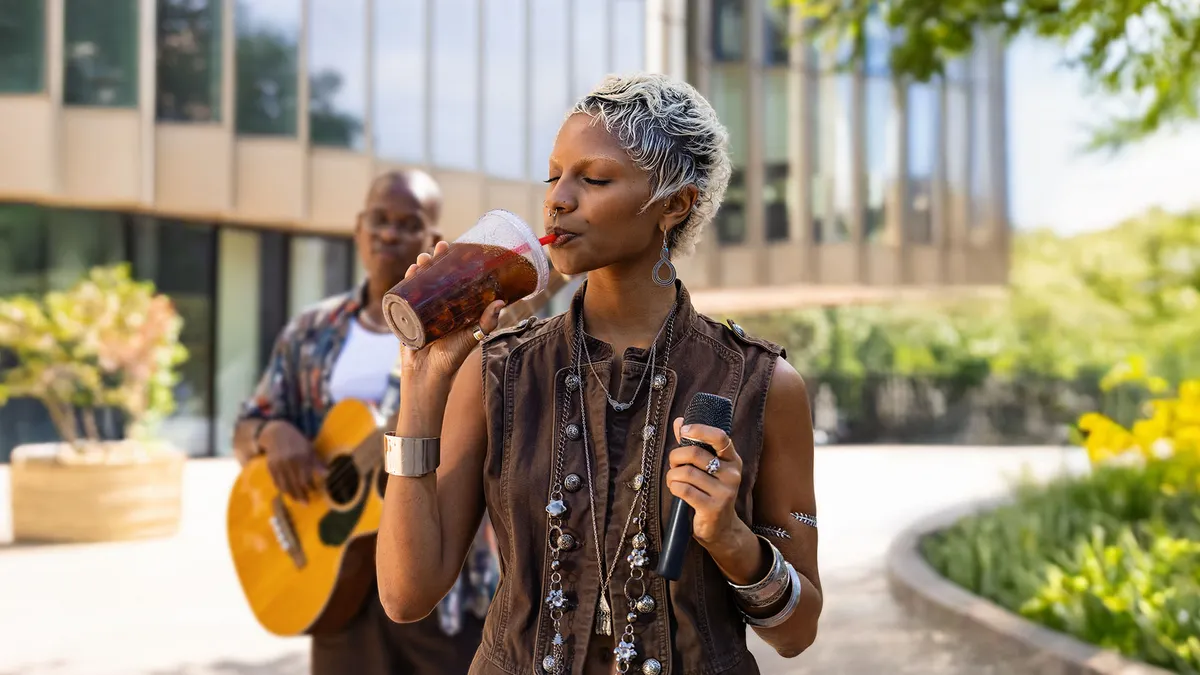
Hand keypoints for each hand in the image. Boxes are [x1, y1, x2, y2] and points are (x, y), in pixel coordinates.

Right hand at [260, 421, 325, 502]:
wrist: (277, 433)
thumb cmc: (298, 442)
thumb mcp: (310, 449)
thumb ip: (317, 462)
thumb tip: (328, 474)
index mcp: (301, 456)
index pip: (306, 477)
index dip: (311, 486)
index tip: (315, 491)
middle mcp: (289, 461)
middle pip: (295, 483)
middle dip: (301, 495)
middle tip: (306, 503)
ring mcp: (278, 464)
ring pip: (285, 485)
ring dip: (292, 495)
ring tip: (297, 501)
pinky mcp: (270, 467)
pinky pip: (276, 482)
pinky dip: (282, 489)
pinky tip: (288, 493)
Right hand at [399, 241, 505, 380]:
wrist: (427, 377)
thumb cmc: (451, 359)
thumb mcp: (472, 337)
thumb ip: (486, 322)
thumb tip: (501, 302)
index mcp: (452, 308)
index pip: (452, 279)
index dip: (451, 263)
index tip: (453, 248)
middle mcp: (436, 307)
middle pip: (433, 277)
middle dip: (433, 261)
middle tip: (437, 249)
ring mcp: (420, 311)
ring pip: (418, 284)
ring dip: (418, 269)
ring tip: (421, 259)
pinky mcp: (406, 319)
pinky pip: (404, 298)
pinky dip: (405, 284)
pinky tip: (408, 274)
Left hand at [665, 417, 744, 548]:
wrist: (720, 528)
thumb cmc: (709, 492)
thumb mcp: (705, 468)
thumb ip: (693, 444)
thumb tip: (680, 421)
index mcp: (732, 460)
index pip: (720, 437)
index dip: (700, 430)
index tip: (685, 430)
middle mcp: (732, 474)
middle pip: (696, 454)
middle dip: (676, 457)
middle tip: (673, 464)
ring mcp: (724, 492)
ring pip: (687, 473)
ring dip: (672, 475)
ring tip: (673, 480)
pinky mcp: (713, 507)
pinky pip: (684, 489)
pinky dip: (674, 487)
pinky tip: (676, 490)